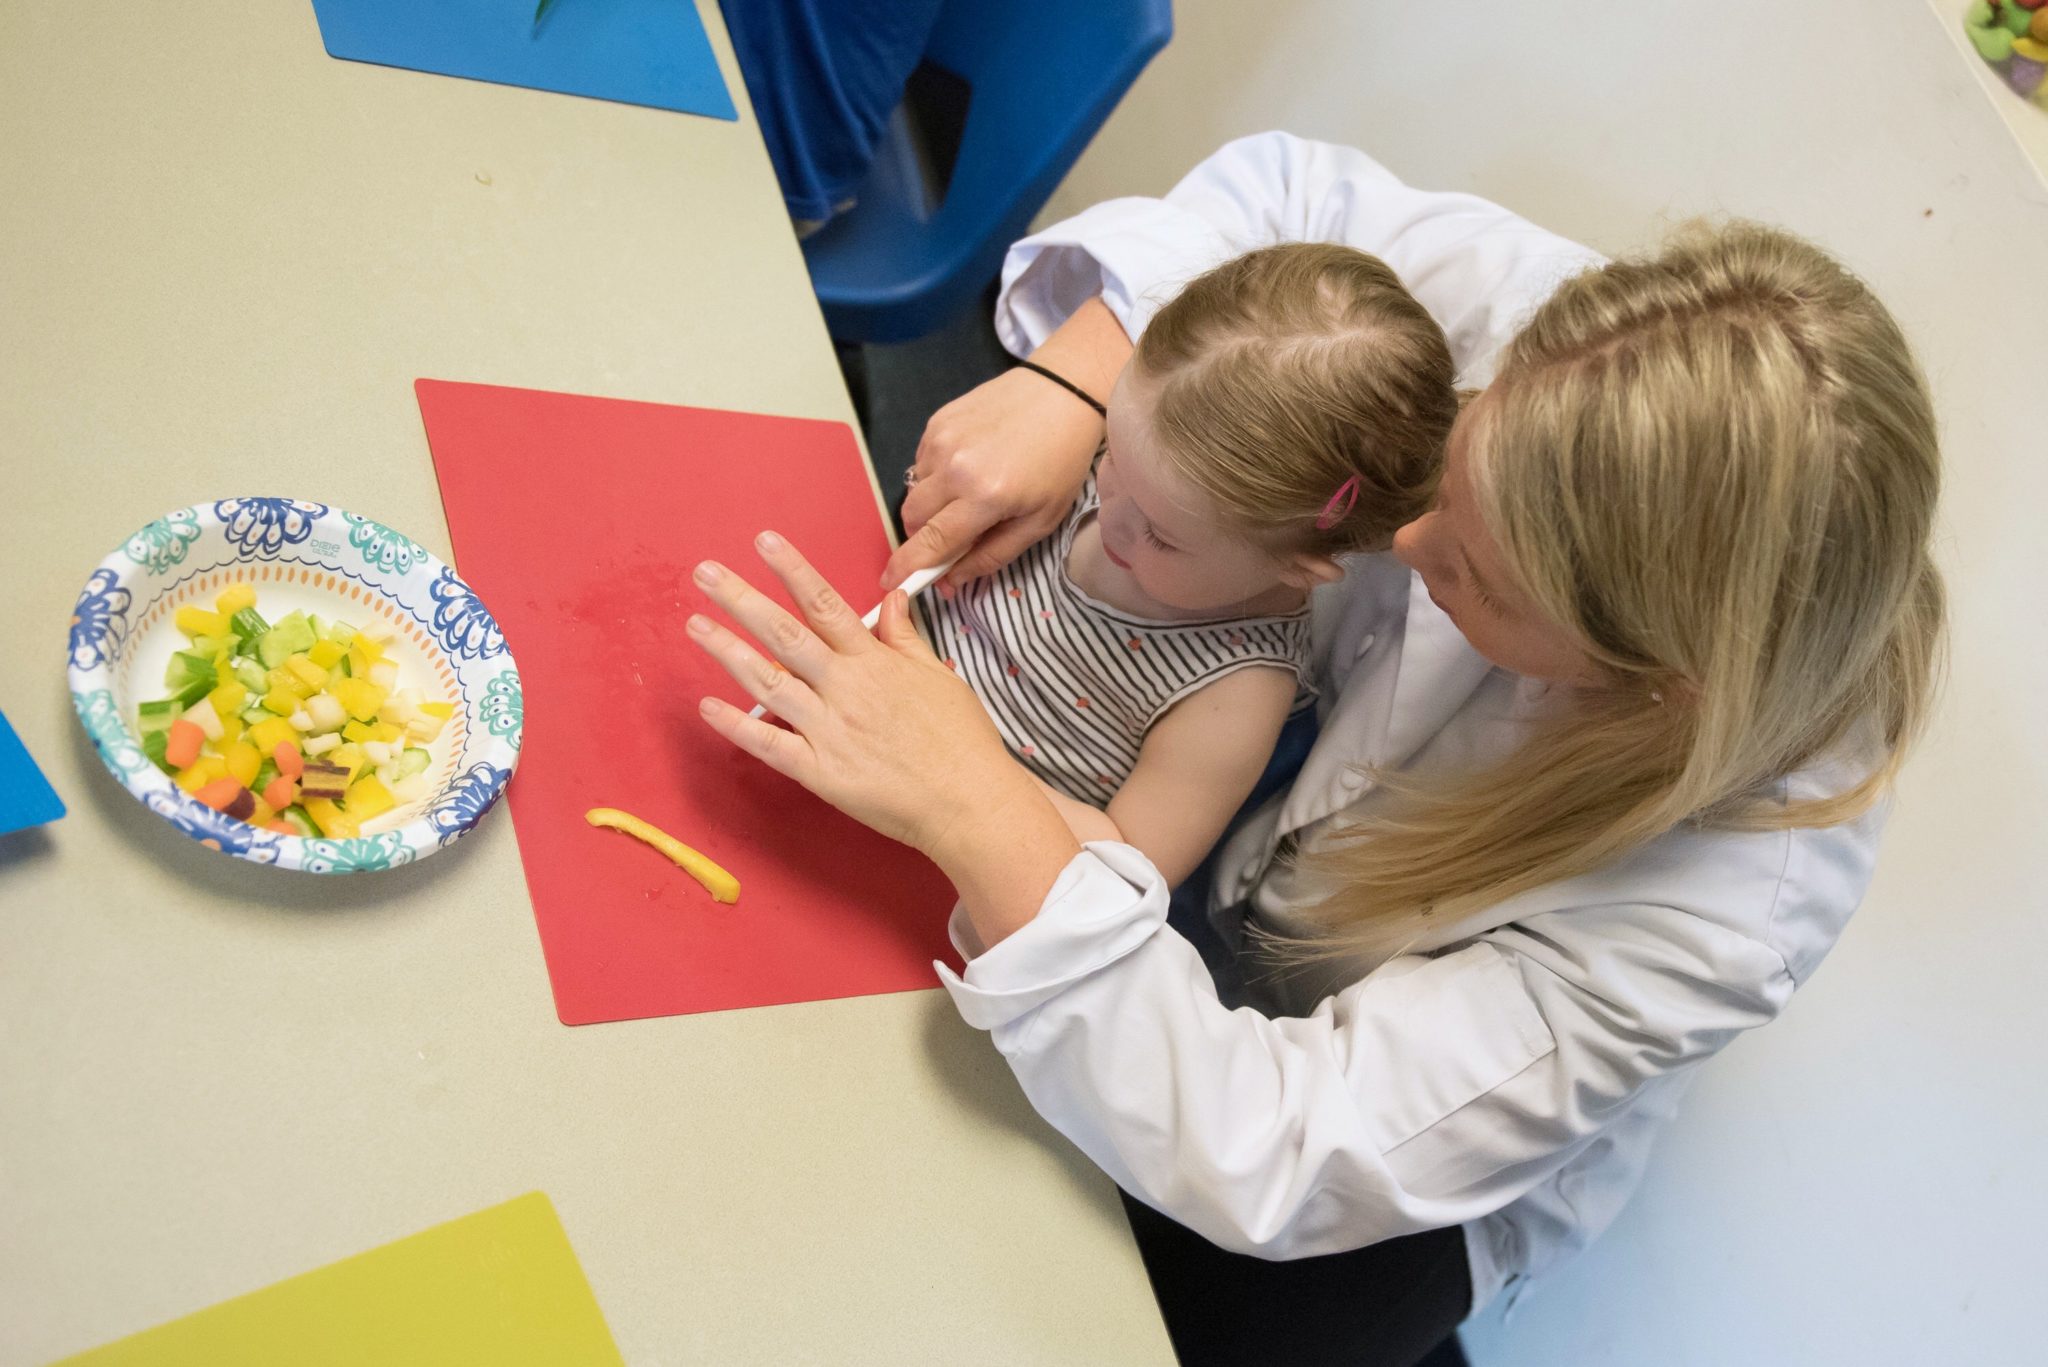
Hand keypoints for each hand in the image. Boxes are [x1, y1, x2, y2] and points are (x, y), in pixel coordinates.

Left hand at [688, 532, 1040, 862]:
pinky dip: (737, 727)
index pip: (825, 605)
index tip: (763, 542)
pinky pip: (770, 746)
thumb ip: (906, 637)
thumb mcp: (939, 676)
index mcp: (875, 662)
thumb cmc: (961, 741)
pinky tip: (707, 707)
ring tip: (696, 625)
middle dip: (742, 601)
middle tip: (706, 575)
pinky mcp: (821, 773)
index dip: (792, 570)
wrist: (970, 803)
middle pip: (785, 635)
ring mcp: (829, 731)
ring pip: (769, 683)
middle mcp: (847, 689)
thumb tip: (892, 598)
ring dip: (729, 652)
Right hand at [884, 369, 1102, 592]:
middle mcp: (955, 468)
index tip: (890, 583)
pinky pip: (920, 464)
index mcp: (985, 497)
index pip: (931, 543)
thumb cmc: (1059, 461)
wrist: (1062, 392)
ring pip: (914, 492)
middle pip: (912, 519)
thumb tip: (950, 581)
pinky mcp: (936, 422)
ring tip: (968, 495)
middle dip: (922, 537)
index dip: (907, 568)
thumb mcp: (1040, 521)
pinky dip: (936, 477)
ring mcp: (941, 440)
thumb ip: (992, 555)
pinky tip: (968, 467)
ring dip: (931, 506)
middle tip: (950, 537)